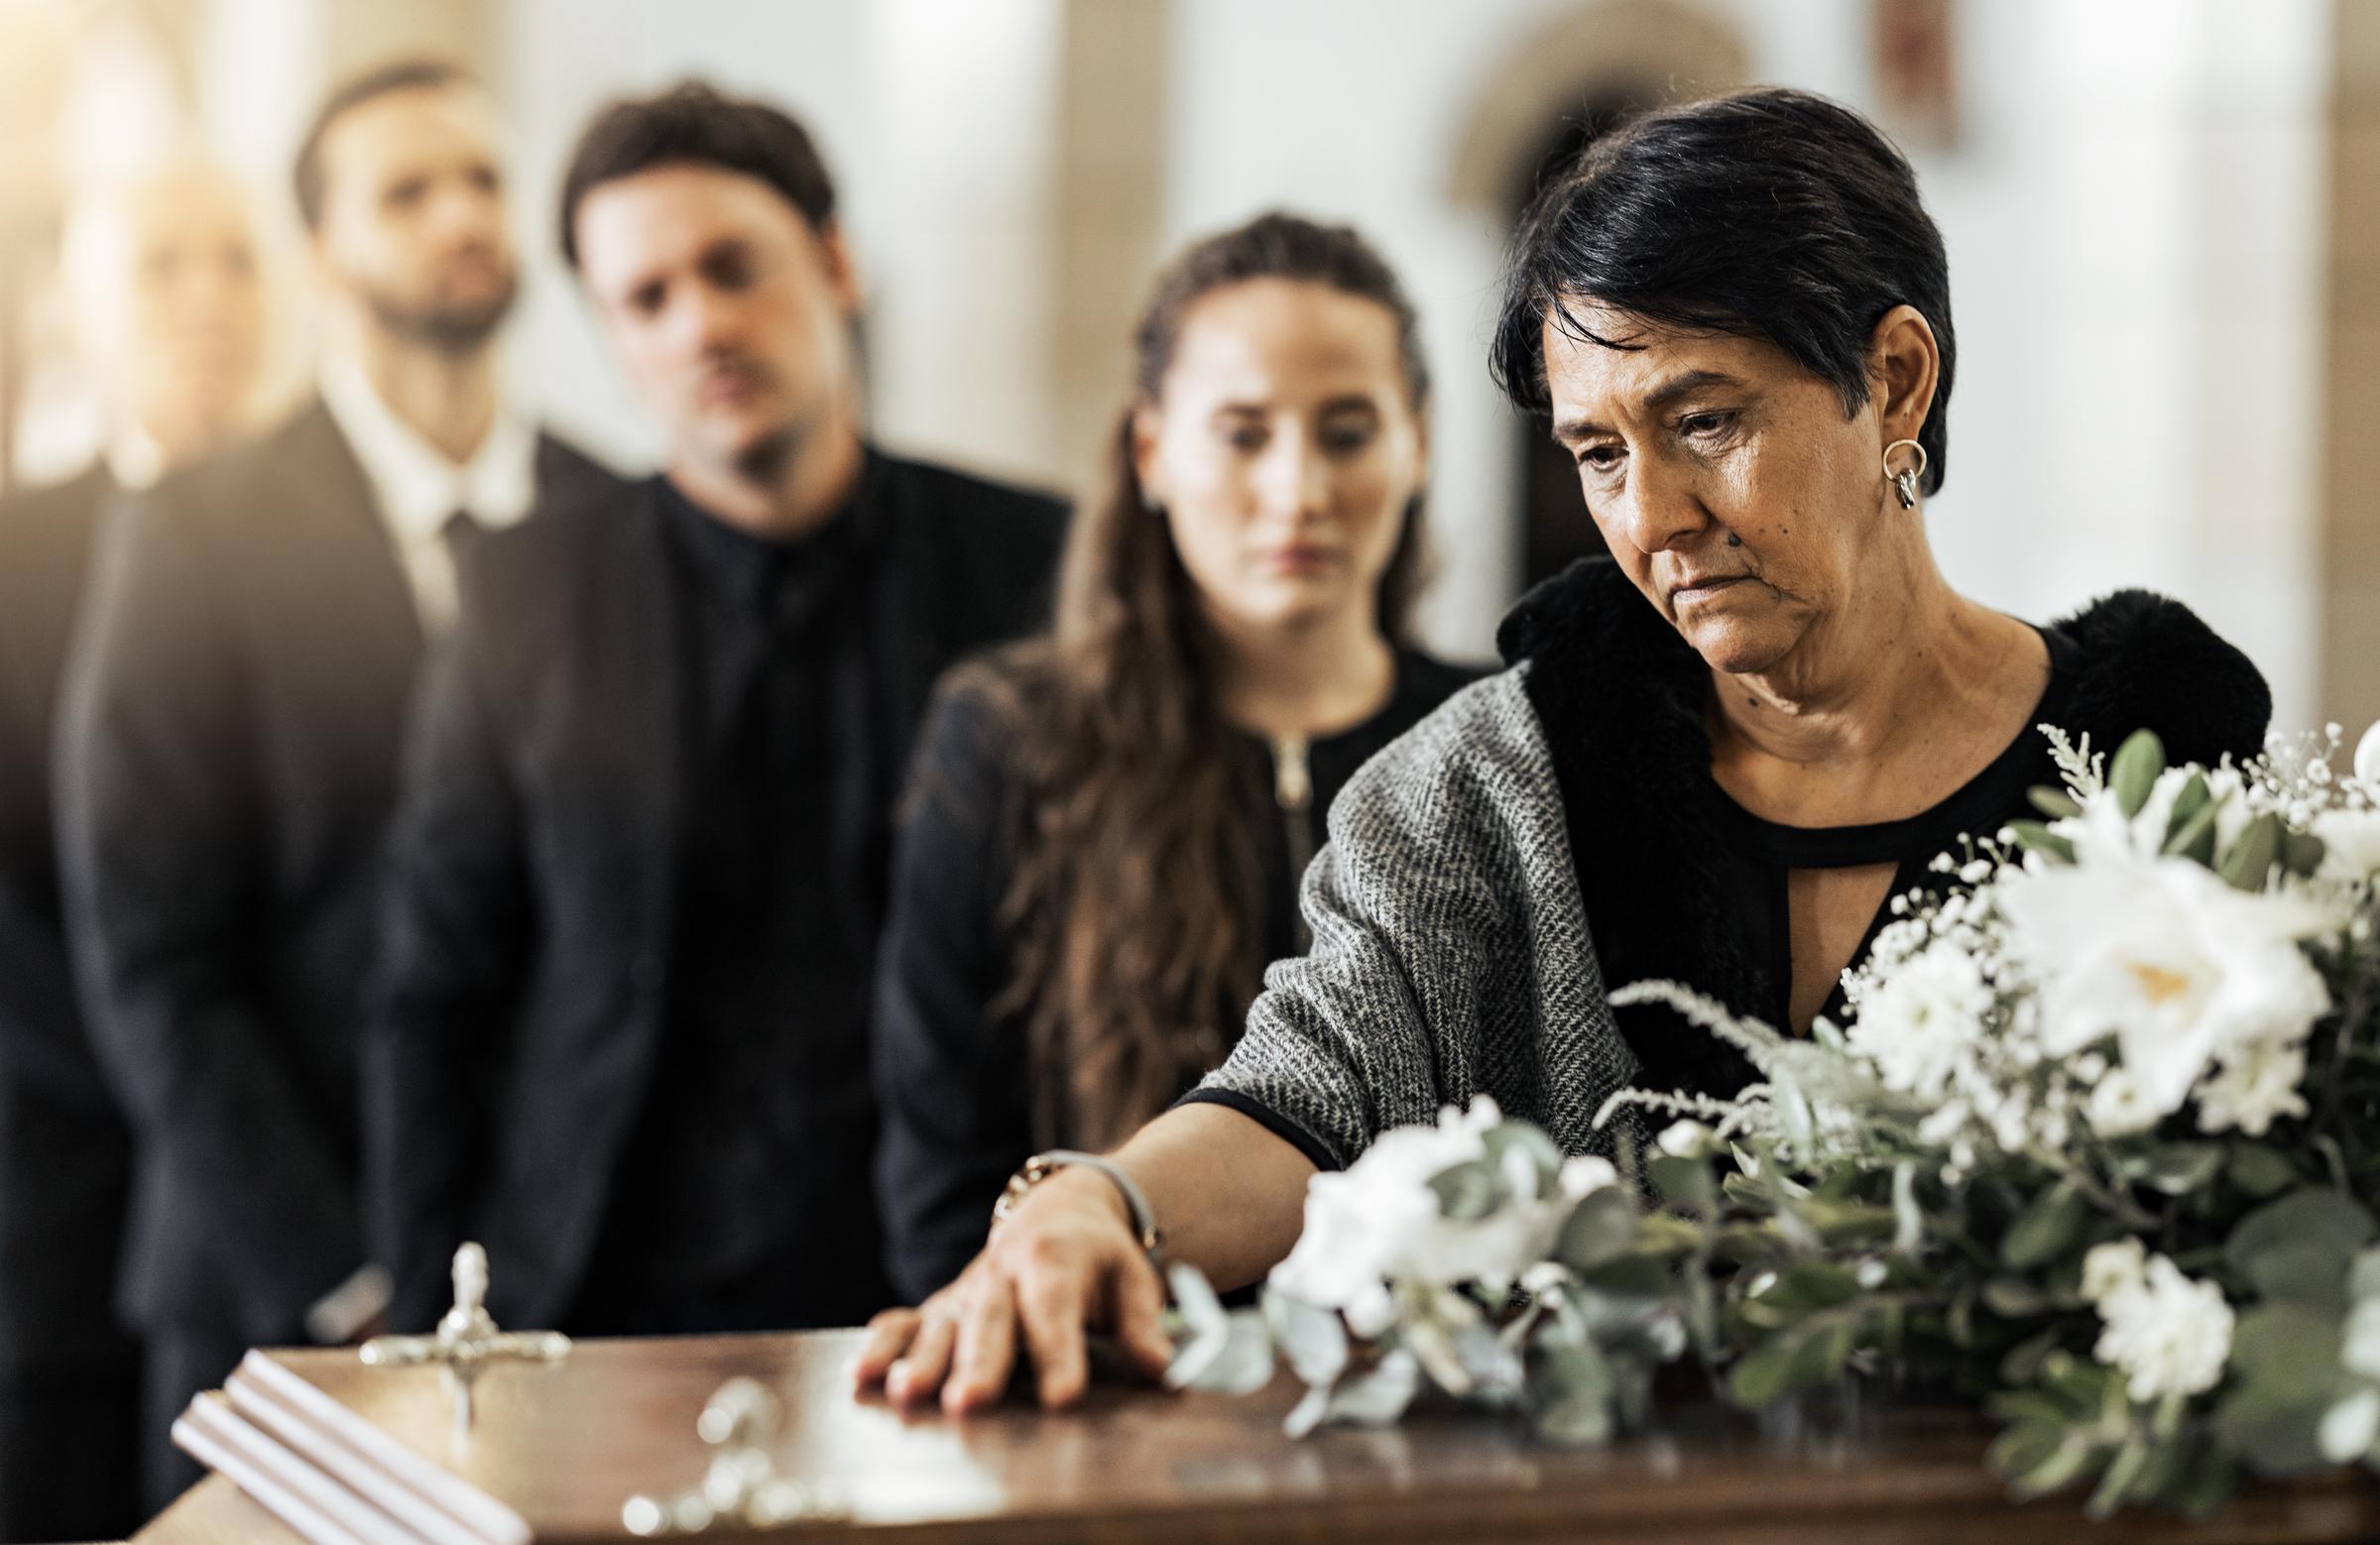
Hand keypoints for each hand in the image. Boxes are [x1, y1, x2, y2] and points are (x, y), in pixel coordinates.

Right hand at [854, 1168, 1173, 1412]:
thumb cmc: (1098, 1258)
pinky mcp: (942, 1307)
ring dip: (921, 1361)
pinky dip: (883, 1346)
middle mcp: (1002, 1274)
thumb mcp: (1132, 1279)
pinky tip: (862, 1376)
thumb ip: (1143, 1325)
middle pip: (990, 1321)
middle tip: (970, 1404)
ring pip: (941, 1326)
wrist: (1058, 1210)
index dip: (1059, 1352)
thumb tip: (1159, 1367)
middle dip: (979, 1363)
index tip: (1064, 1396)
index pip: (1056, 1309)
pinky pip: (905, 1322)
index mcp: (1055, 1261)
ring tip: (906, 1395)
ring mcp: (967, 1291)